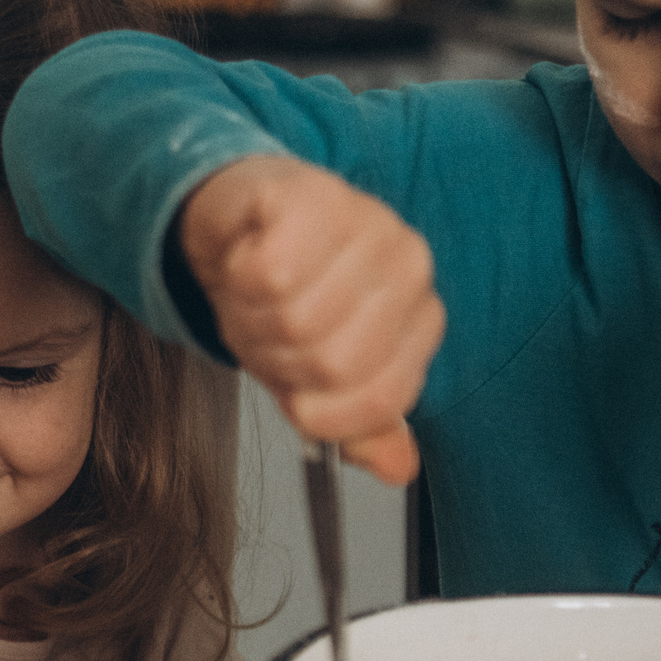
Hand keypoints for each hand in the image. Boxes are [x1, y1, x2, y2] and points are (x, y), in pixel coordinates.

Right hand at [178, 153, 443, 484]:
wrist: (241, 217)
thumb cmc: (286, 293)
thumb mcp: (320, 377)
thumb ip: (360, 423)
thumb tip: (397, 467)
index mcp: (421, 316)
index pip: (378, 400)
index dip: (317, 410)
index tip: (296, 386)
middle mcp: (408, 265)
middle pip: (331, 363)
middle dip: (277, 361)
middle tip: (264, 331)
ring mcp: (368, 223)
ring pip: (295, 318)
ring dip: (250, 320)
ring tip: (252, 296)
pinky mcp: (314, 193)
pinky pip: (269, 272)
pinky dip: (239, 277)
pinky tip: (246, 258)